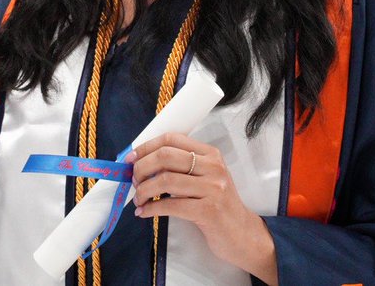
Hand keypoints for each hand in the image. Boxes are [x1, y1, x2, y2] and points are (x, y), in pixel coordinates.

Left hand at [128, 133, 277, 285]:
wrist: (243, 235)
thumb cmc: (218, 205)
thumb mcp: (206, 179)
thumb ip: (182, 168)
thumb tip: (143, 163)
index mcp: (210, 154)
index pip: (172, 139)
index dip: (146, 147)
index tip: (131, 159)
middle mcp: (213, 167)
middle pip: (165, 157)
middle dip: (141, 168)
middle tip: (132, 180)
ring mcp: (213, 188)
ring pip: (165, 181)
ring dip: (143, 190)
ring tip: (138, 199)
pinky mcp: (208, 211)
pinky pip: (171, 205)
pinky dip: (152, 208)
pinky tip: (144, 212)